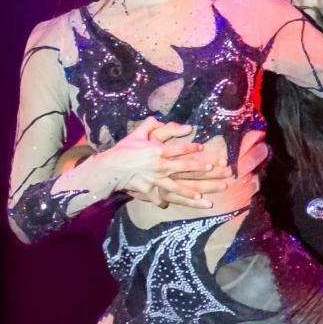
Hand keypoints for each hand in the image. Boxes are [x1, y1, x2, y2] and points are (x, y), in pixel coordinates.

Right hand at [93, 117, 224, 209]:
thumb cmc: (124, 149)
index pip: (178, 149)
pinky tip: (174, 206)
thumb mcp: (137, 134)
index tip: (203, 148)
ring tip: (203, 198)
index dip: (191, 148)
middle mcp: (159, 166)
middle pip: (183, 167)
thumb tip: (159, 117)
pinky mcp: (148, 191)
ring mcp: (155, 180)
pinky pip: (159, 198)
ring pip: (176, 188)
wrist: (110, 167)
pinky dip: (165, 203)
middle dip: (199, 168)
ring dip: (190, 193)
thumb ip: (150, 125)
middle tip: (213, 169)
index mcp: (158, 152)